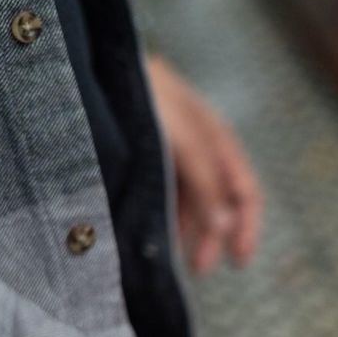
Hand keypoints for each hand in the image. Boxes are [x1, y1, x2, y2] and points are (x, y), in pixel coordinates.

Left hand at [146, 54, 262, 272]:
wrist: (91, 67)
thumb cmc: (144, 95)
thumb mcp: (183, 138)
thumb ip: (205, 182)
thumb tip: (223, 229)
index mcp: (216, 138)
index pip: (244, 189)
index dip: (246, 225)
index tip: (239, 261)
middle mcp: (197, 147)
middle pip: (217, 201)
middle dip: (212, 237)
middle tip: (199, 269)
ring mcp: (168, 153)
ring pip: (188, 202)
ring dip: (187, 232)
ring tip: (172, 259)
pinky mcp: (140, 158)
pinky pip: (160, 196)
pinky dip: (162, 219)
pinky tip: (152, 237)